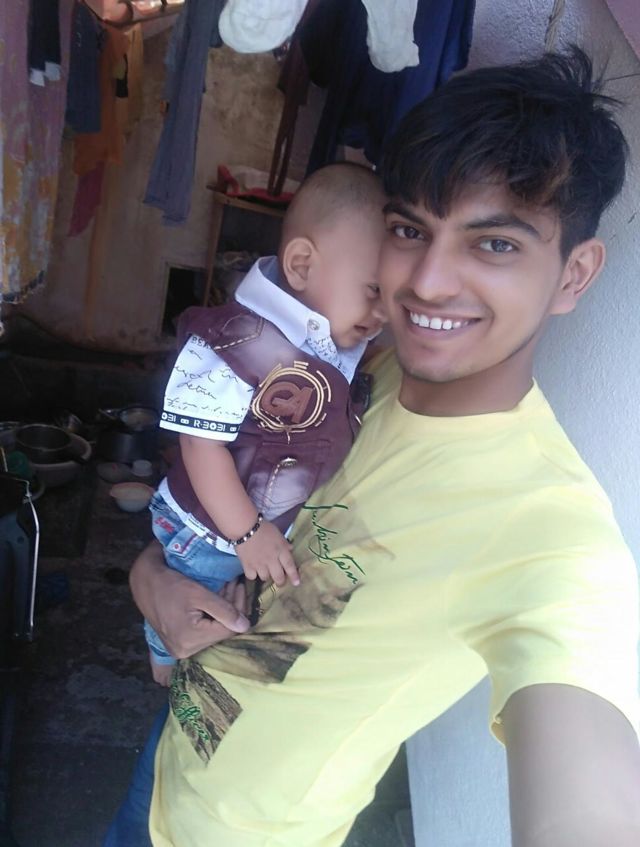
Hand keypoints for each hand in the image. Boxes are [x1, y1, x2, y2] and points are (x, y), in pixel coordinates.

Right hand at [130, 542, 250, 658]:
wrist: (144, 582)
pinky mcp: (178, 643)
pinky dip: (211, 616)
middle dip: (231, 608)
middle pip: (220, 632)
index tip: (241, 587)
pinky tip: (215, 600)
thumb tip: (246, 626)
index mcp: (190, 640)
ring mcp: (180, 649)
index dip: (239, 608)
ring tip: (227, 588)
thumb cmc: (170, 585)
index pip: (227, 629)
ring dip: (222, 611)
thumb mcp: (199, 594)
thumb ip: (223, 610)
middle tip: (235, 584)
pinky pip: (202, 632)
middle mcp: (185, 651)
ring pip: (213, 632)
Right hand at [235, 520, 298, 586]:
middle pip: (278, 577)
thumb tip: (290, 550)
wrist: (245, 527)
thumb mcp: (278, 534)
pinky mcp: (247, 566)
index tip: (297, 583)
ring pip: (265, 578)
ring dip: (266, 575)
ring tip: (264, 570)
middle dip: (280, 581)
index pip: (289, 566)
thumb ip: (284, 543)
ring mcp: (259, 564)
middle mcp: (271, 560)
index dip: (294, 576)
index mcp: (281, 550)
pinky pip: (252, 576)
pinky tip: (253, 570)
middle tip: (279, 580)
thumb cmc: (263, 528)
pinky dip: (253, 574)